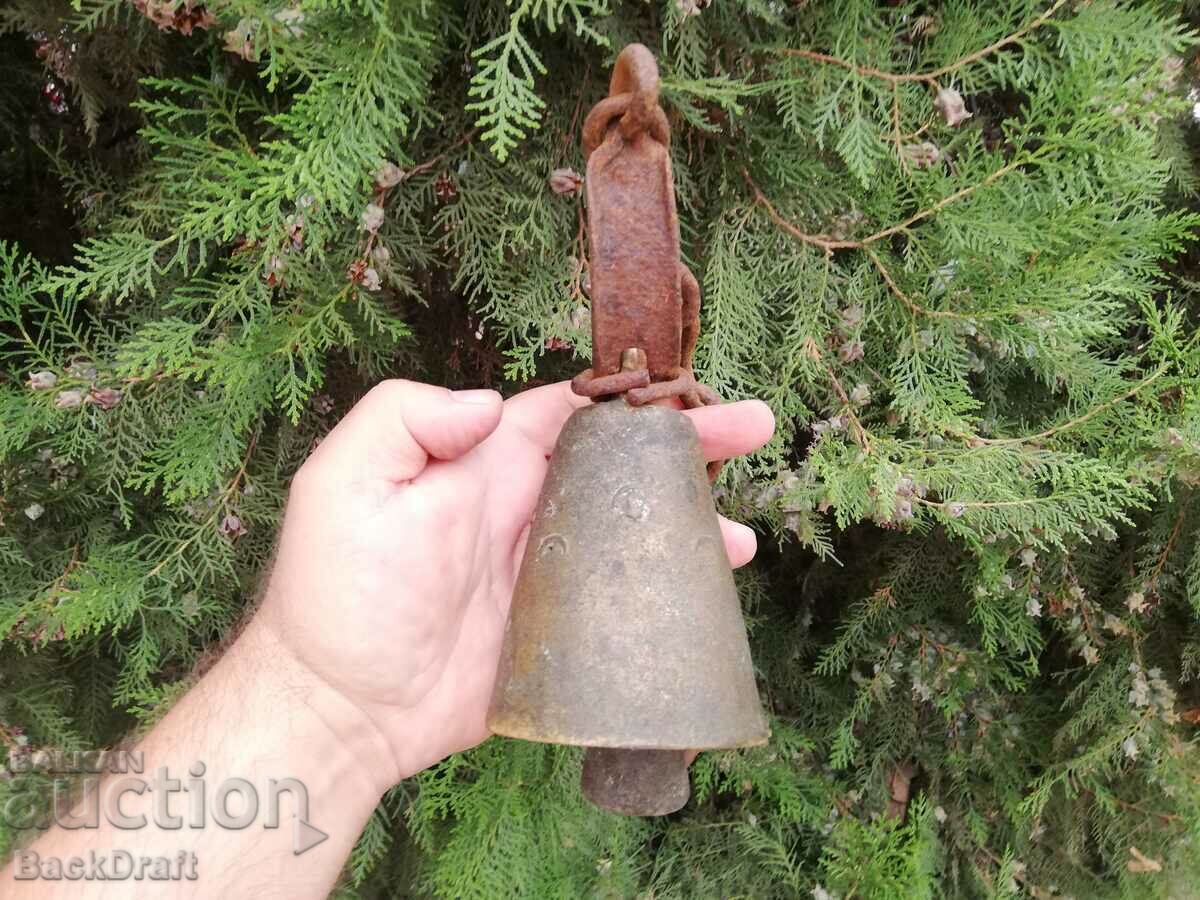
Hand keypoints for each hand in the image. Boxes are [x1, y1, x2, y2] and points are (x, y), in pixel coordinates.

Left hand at [256, 380, 774, 789]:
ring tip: (741, 537)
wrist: (340, 709)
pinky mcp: (563, 636)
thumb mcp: (344, 482)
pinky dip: (672, 599)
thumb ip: (406, 419)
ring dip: (692, 526)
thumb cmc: (336, 594)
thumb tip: (488, 403)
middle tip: (752, 428)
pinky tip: (707, 600)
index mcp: (488, 465)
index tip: (686, 388)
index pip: (573, 413)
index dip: (630, 395)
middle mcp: (528, 511)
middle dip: (690, 445)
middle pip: (625, 466)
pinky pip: (628, 608)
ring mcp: (550, 576)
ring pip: (638, 536)